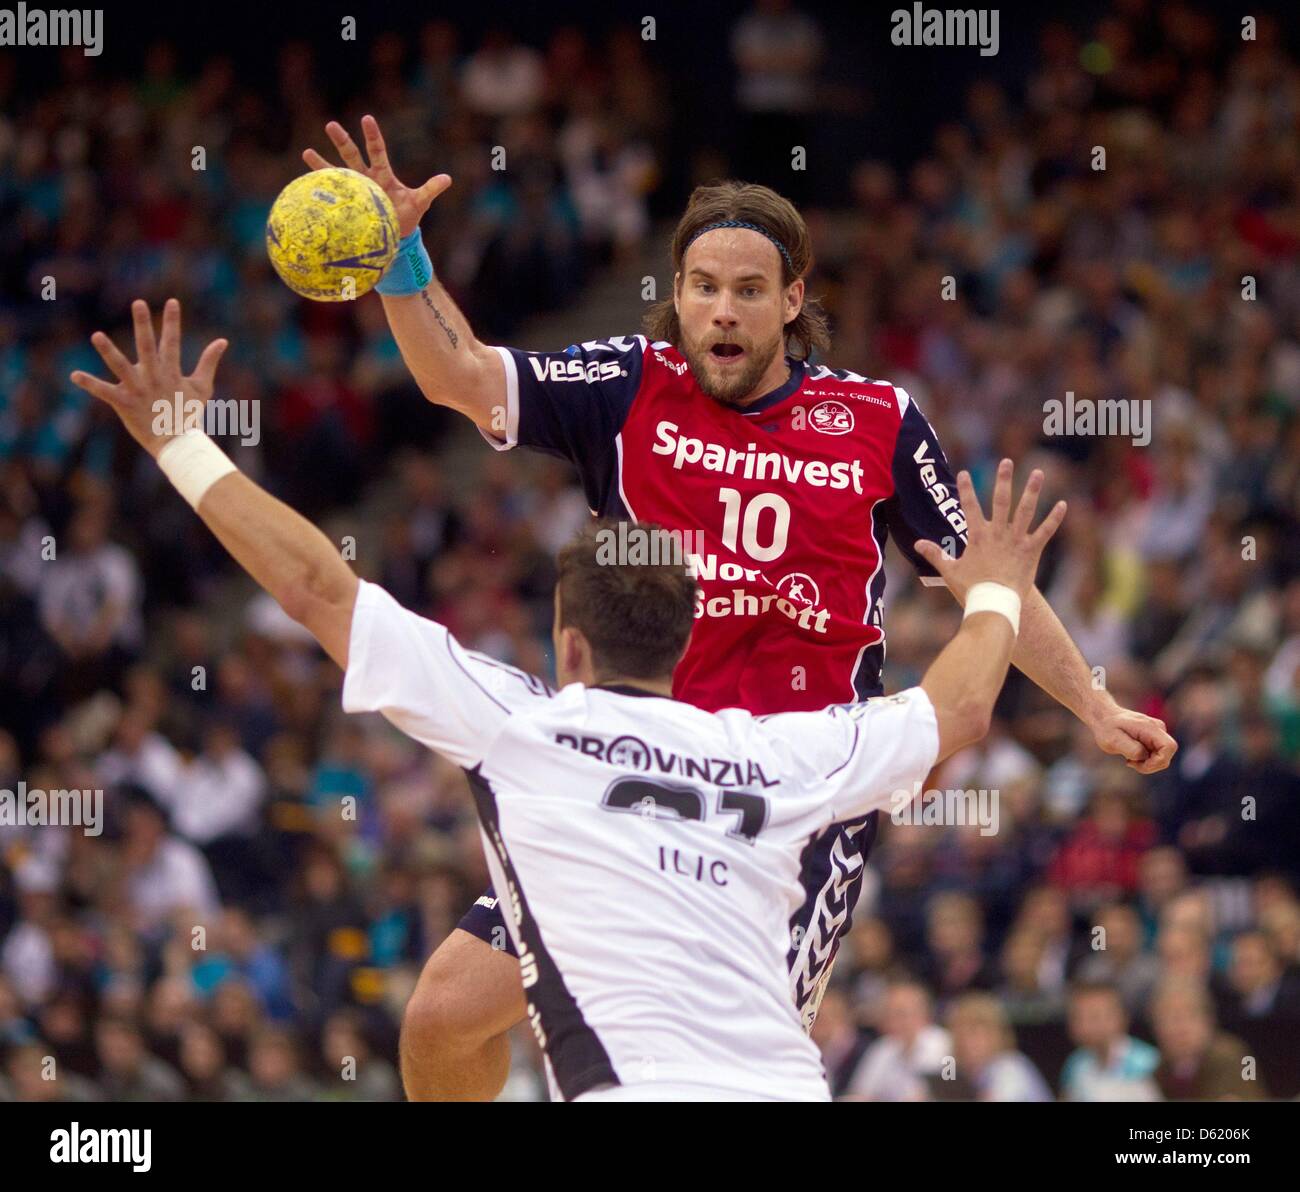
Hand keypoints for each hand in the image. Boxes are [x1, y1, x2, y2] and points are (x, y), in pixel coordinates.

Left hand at [69, 299, 227, 459]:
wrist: (177, 442)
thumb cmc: (189, 413)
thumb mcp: (202, 387)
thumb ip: (209, 362)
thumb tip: (222, 341)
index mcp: (171, 372)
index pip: (172, 342)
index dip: (172, 322)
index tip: (171, 302)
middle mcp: (153, 378)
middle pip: (147, 347)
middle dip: (143, 325)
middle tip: (138, 303)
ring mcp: (138, 390)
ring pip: (121, 366)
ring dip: (108, 351)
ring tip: (97, 335)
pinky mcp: (124, 402)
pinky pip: (104, 392)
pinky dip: (90, 384)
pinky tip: (74, 375)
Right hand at [303, 114, 451, 238]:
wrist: (396, 235)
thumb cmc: (407, 215)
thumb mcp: (420, 202)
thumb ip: (430, 190)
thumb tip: (447, 179)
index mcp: (383, 174)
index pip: (377, 151)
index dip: (372, 136)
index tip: (366, 118)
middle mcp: (365, 178)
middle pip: (352, 156)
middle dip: (342, 141)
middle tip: (331, 124)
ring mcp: (354, 191)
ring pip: (337, 173)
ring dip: (322, 164)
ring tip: (307, 152)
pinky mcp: (347, 206)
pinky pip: (331, 196)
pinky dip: (319, 191)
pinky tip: (304, 185)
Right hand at [914, 459, 1065, 600]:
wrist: (994, 603)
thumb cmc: (971, 588)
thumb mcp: (949, 570)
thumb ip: (935, 553)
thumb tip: (916, 543)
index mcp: (978, 535)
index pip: (969, 506)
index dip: (966, 489)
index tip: (964, 472)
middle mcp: (998, 533)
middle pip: (1001, 500)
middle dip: (1003, 479)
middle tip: (1006, 461)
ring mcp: (1016, 540)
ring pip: (1025, 510)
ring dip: (1032, 490)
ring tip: (1037, 473)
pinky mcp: (1031, 550)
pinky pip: (1045, 531)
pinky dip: (1054, 518)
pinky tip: (1063, 504)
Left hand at [1088, 701, 1177, 773]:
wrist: (1104, 717)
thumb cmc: (1106, 728)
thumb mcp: (1113, 740)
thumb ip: (1131, 749)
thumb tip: (1144, 755)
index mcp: (1150, 727)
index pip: (1169, 747)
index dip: (1158, 761)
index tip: (1138, 763)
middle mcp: (1158, 728)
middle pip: (1167, 755)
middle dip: (1150, 765)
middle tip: (1130, 762)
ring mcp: (1157, 732)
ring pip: (1162, 757)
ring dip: (1147, 763)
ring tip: (1129, 758)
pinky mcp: (1154, 737)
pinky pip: (1156, 755)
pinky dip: (1145, 760)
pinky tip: (1131, 755)